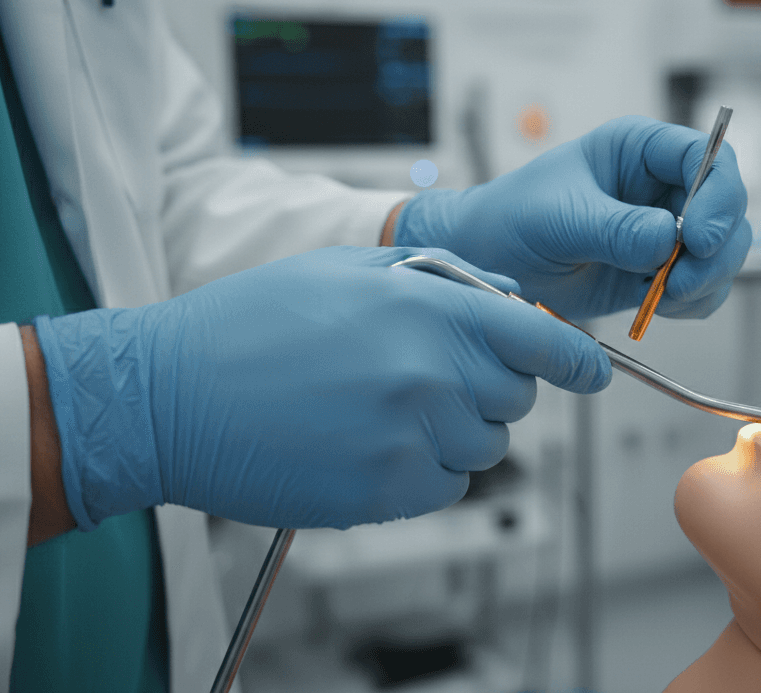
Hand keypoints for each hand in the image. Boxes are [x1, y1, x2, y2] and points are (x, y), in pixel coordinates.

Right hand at [32, 247, 608, 530]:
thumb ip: (442, 279)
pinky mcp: (385, 493)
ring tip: (382, 407)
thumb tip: (510, 302)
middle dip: (488, 386)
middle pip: (515, 397)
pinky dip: (422, 471)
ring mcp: (409, 438)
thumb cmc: (251, 324)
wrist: (168, 394)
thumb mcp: (349, 267)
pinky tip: (367, 443)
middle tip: (427, 375)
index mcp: (426, 309)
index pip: (541, 340)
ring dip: (453, 431)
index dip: (575, 361)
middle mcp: (429, 373)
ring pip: (483, 447)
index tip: (591, 371)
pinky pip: (444, 487)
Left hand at [394, 116, 751, 319]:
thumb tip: (668, 238)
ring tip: (661, 298)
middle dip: (716, 251)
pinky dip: (691, 304)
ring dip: (704, 282)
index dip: (718, 195)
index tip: (700, 238)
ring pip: (722, 253)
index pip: (707, 157)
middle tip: (680, 283)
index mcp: (638, 150)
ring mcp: (664, 230)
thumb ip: (615, 228)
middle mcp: (661, 186)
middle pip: (727, 209)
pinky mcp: (659, 271)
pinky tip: (656, 307)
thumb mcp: (559, 219)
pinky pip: (702, 289)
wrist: (488, 266)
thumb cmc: (510, 220)